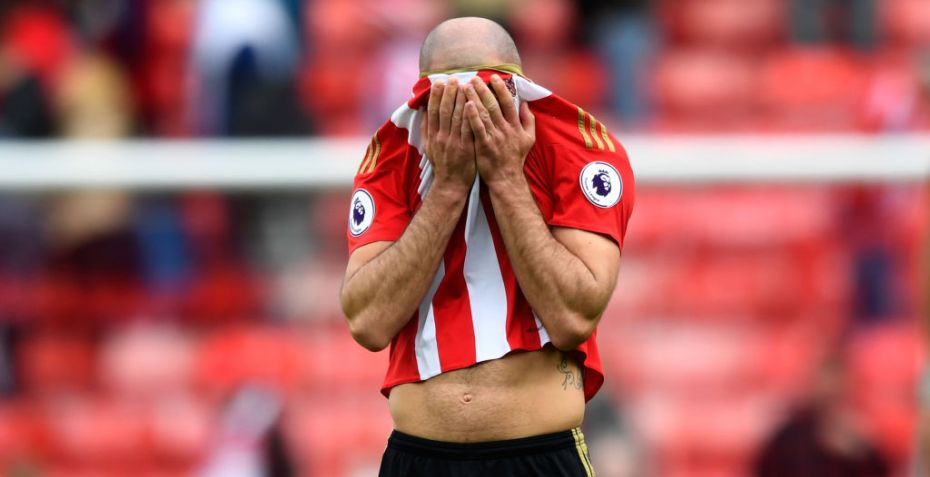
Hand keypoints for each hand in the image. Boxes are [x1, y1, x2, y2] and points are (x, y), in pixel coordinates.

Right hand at [421, 78, 476, 192]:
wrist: (451, 184)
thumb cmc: (442, 165)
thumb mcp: (429, 147)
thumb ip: (426, 129)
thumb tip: (424, 111)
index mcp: (432, 135)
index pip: (433, 111)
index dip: (435, 96)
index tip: (439, 82)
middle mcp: (441, 137)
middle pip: (444, 110)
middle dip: (448, 93)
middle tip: (453, 78)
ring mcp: (454, 142)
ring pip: (456, 117)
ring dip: (460, 99)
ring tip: (464, 84)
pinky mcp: (466, 148)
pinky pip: (468, 128)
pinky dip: (470, 115)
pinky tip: (473, 103)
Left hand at [463, 75, 535, 186]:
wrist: (507, 179)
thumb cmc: (515, 158)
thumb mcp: (529, 139)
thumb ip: (528, 120)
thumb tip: (525, 103)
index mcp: (515, 125)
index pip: (508, 102)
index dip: (501, 88)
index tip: (493, 77)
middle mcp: (505, 129)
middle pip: (493, 105)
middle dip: (484, 89)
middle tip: (474, 77)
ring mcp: (494, 137)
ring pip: (484, 113)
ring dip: (475, 98)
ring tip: (466, 86)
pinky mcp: (484, 146)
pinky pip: (478, 128)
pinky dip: (472, 116)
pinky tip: (466, 105)